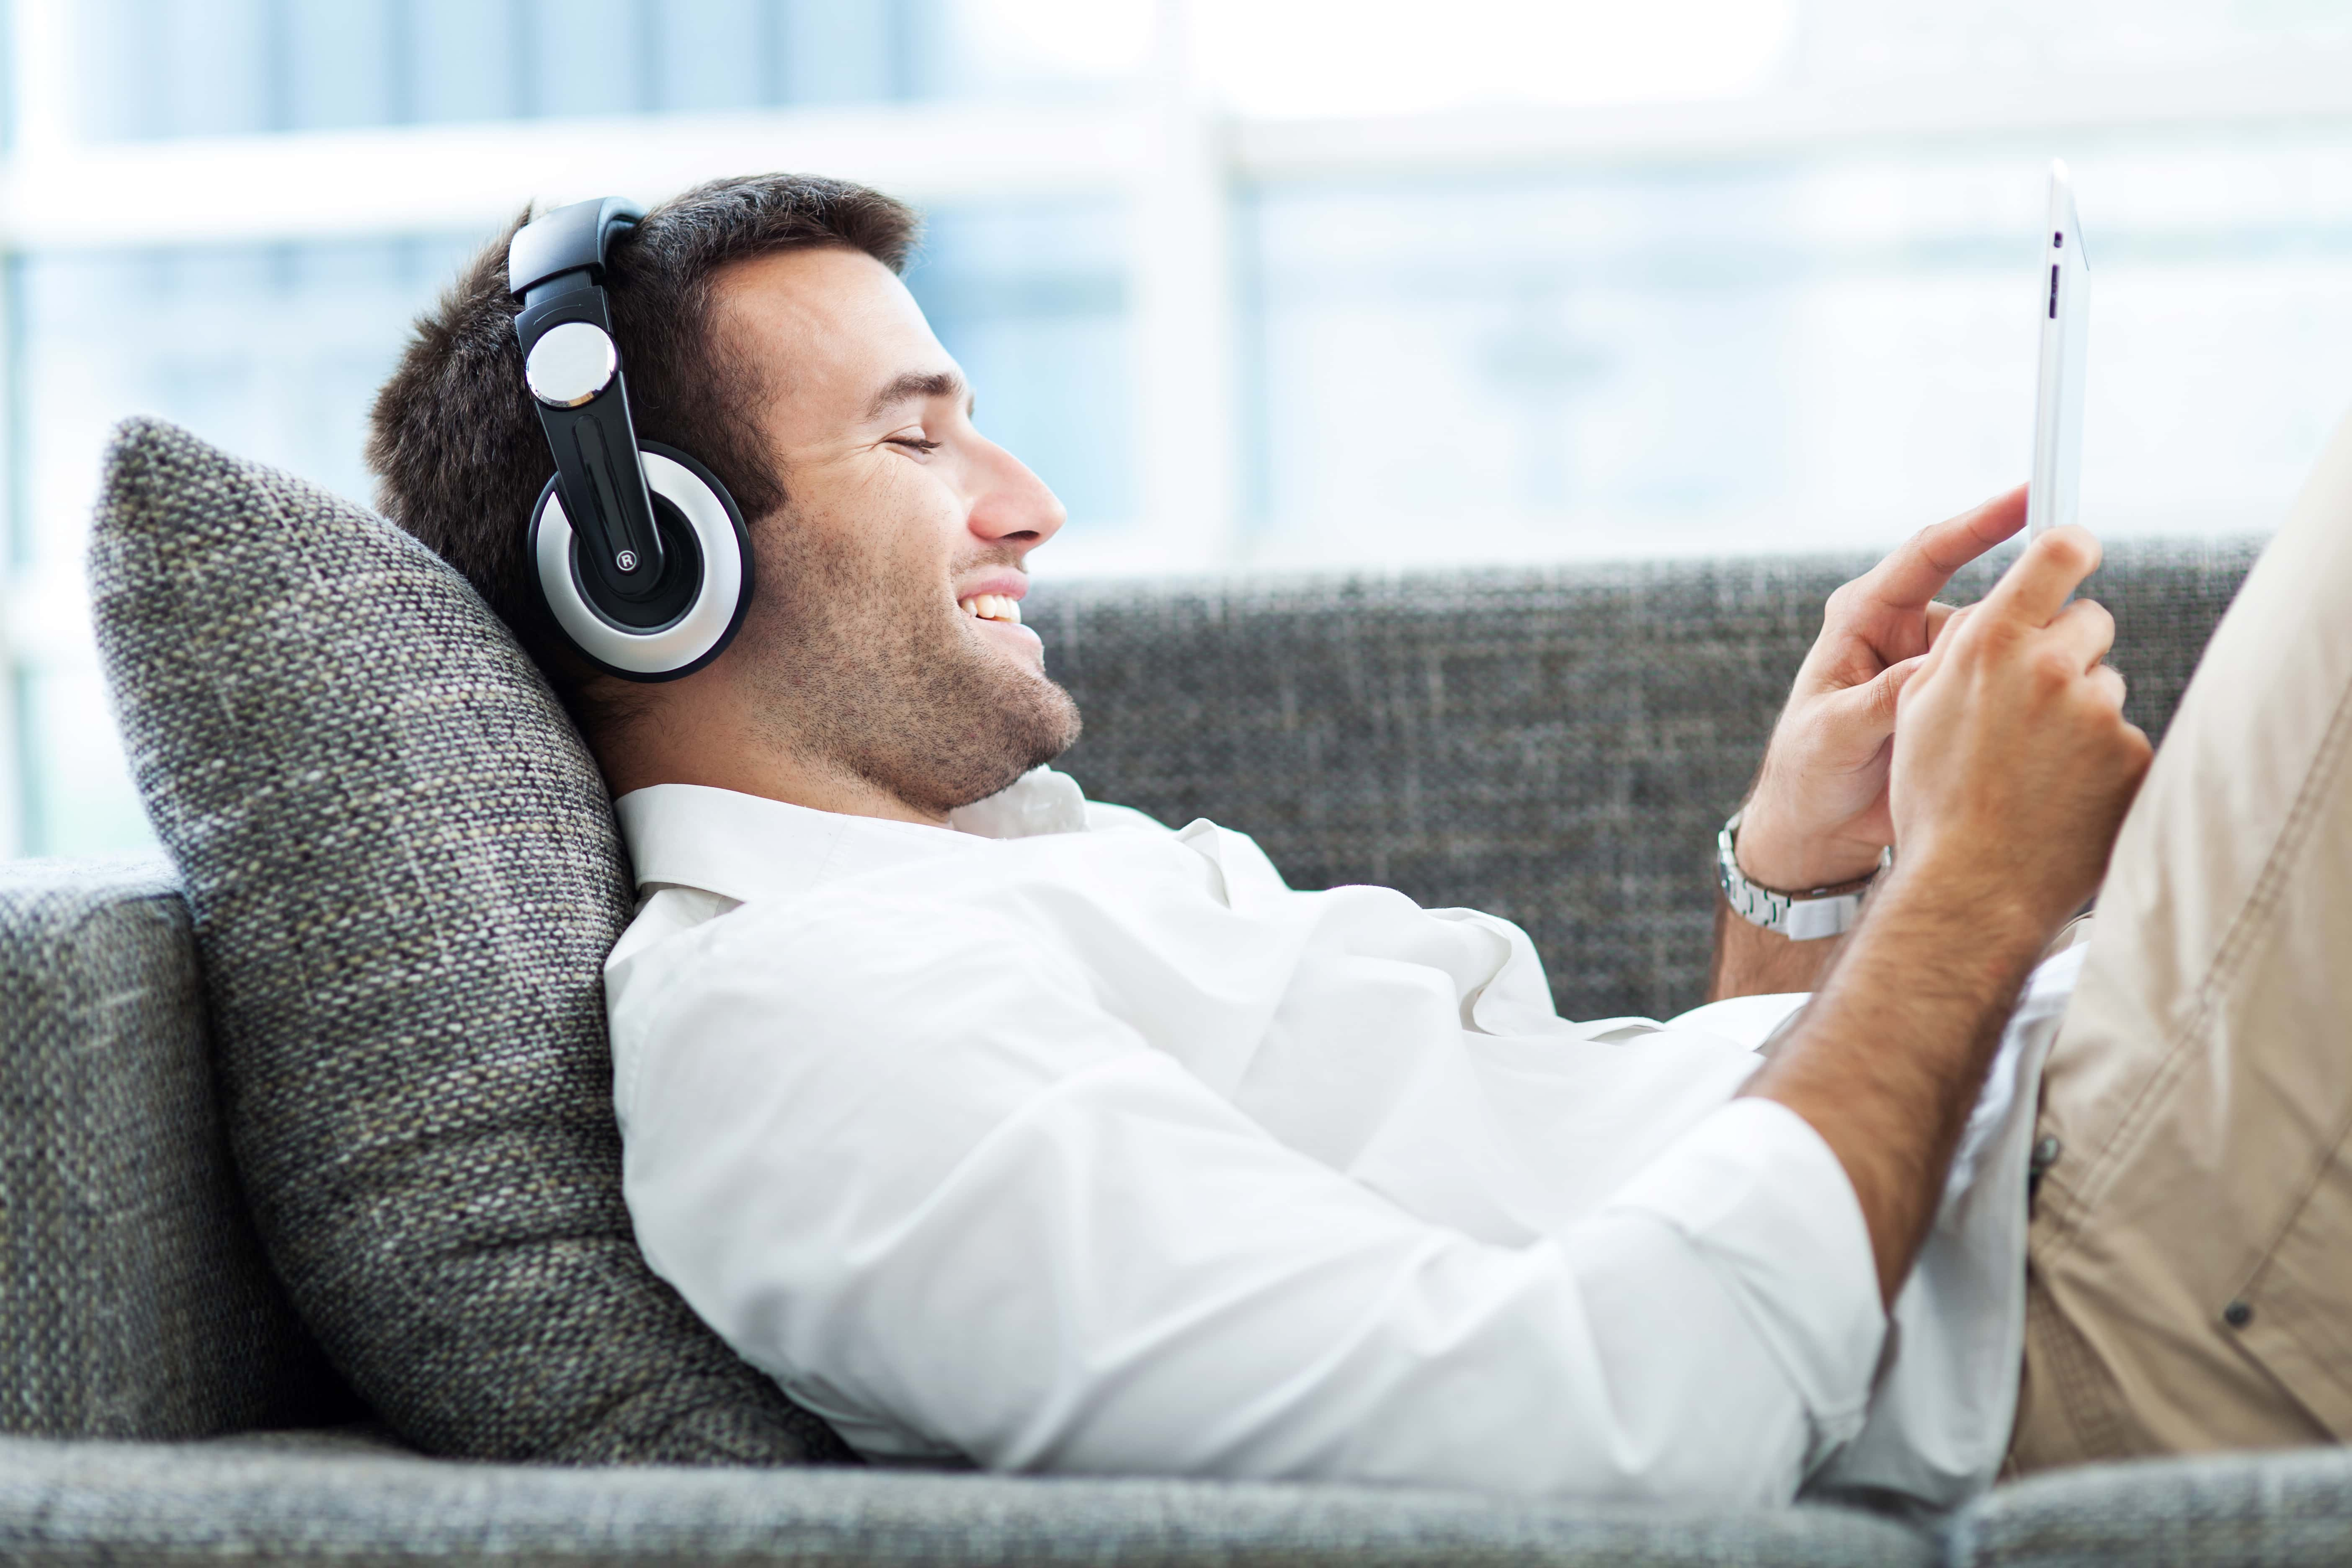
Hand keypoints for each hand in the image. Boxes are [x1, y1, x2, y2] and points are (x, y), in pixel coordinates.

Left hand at [1738, 487, 2025, 891]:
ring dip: (2033, 653)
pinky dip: (2031, 686)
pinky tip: (2053, 707)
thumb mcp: (1832, 734)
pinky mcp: (1960, 697)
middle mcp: (1904, 630)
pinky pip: (2008, 678)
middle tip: (2069, 612)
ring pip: (2005, 640)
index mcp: (1863, 618)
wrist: (1818, 827)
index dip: (1979, 523)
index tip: (2027, 497)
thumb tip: (1930, 669)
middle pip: (1983, 596)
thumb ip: (1878, 701)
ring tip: (2056, 680)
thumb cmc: (1808, 773)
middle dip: (2028, 601)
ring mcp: (1937, 663)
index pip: (1928, 554)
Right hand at [1888, 525, 2150, 938]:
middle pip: (2090, 620)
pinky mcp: (2131, 757)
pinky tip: (2064, 796)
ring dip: (2082, 714)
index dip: (2072, 548)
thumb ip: (1959, 649)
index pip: (2056, 554)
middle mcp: (2048, 667)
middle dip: (2069, 650)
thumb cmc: (1932, 801)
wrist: (1969, 888)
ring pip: (2105, 686)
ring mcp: (2096, 713)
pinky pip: (2125, 740)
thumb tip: (1997, 608)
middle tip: (2035, 702)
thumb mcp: (1916, 711)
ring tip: (2039, 768)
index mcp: (1989, 645)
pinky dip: (2102, 764)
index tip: (2078, 552)